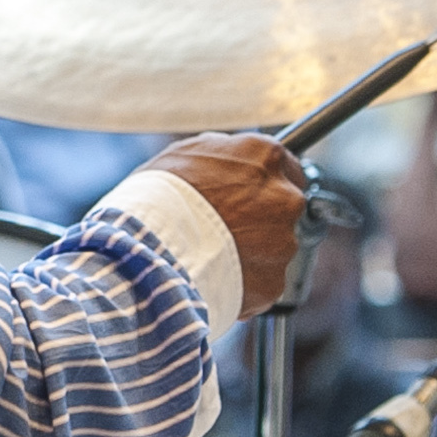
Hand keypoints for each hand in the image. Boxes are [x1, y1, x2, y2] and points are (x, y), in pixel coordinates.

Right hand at [144, 133, 304, 315]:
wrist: (149, 247)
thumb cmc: (158, 196)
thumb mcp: (188, 154)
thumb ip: (225, 156)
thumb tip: (235, 160)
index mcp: (266, 157)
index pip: (288, 168)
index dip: (266, 184)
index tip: (252, 195)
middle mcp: (285, 197)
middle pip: (287, 209)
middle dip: (264, 218)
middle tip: (230, 226)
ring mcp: (283, 242)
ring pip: (277, 247)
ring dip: (255, 251)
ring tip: (216, 253)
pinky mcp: (273, 281)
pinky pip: (264, 281)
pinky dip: (246, 281)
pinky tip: (217, 274)